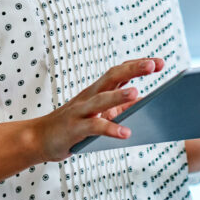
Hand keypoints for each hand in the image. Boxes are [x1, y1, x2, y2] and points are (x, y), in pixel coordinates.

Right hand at [31, 57, 164, 161]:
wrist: (39, 137)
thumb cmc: (73, 124)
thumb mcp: (99, 114)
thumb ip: (120, 107)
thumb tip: (144, 102)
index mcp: (97, 90)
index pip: (119, 71)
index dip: (137, 65)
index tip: (159, 62)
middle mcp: (89, 96)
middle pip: (112, 76)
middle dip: (132, 69)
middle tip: (152, 65)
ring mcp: (80, 111)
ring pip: (101, 99)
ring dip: (119, 95)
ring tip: (136, 93)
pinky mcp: (75, 128)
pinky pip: (94, 127)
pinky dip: (110, 129)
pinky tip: (126, 133)